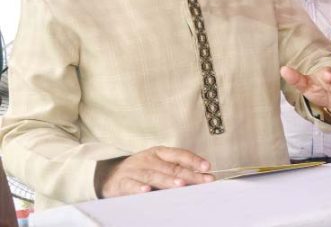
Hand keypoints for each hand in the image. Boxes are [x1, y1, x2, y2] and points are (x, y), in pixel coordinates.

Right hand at [98, 146, 212, 198]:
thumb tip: (201, 176)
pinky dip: (138, 188)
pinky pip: (131, 185)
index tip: (207, 167)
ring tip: (181, 184)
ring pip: (154, 175)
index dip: (194, 160)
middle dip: (189, 174)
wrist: (111, 175)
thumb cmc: (142, 170)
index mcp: (159, 152)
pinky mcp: (122, 182)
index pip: (179, 154)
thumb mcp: (159, 165)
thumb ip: (177, 169)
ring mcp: (134, 170)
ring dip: (168, 180)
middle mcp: (148, 159)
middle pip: (170, 167)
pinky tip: (147, 191)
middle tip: (203, 180)